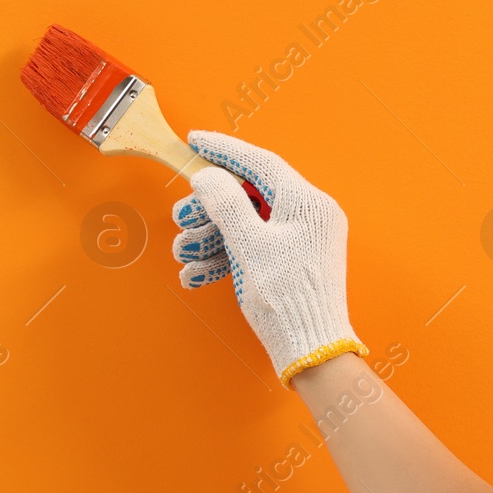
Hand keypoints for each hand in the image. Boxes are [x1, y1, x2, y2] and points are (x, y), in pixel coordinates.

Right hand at [171, 130, 367, 386]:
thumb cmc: (287, 299)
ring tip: (185, 254)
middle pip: (249, 195)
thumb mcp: (249, 245)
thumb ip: (226, 204)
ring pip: (246, 225)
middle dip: (209, 208)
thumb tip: (209, 177)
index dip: (224, 150)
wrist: (311, 350)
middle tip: (182, 219)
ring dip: (210, 237)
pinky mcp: (292, 263)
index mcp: (308, 203)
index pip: (261, 162)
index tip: (195, 141)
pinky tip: (197, 273)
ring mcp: (301, 241)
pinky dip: (225, 257)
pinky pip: (254, 248)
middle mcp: (309, 217)